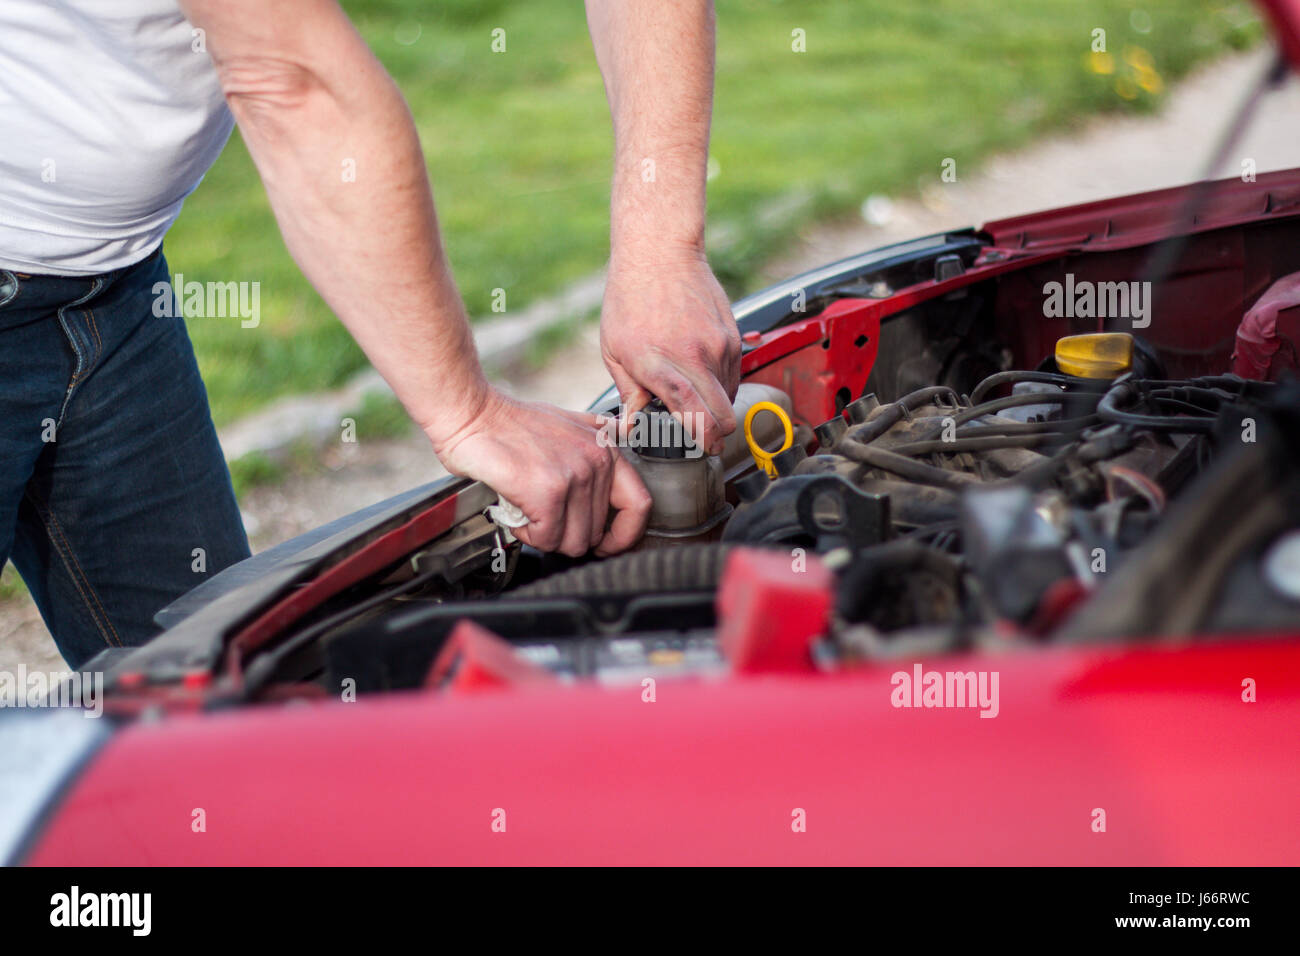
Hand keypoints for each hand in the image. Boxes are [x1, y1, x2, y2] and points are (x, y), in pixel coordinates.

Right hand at [428, 388, 651, 556]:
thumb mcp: (570, 423)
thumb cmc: (510, 423)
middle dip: (565, 533)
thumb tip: (621, 452)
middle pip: (595, 532)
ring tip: (527, 511)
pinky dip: (527, 533)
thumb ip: (598, 442)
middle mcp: (597, 461)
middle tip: (541, 515)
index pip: (639, 505)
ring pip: (571, 541)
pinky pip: (546, 538)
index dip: (624, 535)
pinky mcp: (548, 492)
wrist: (472, 414)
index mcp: (606, 448)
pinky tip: (516, 512)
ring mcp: (574, 476)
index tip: (606, 544)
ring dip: (544, 535)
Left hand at [600, 251, 741, 455]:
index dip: (704, 440)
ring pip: (731, 396)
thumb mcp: (614, 350)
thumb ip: (629, 392)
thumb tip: (633, 426)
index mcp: (661, 365)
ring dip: (716, 403)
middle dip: (717, 433)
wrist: (659, 252)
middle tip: (702, 434)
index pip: (696, 417)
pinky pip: (734, 373)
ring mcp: (718, 346)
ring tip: (691, 390)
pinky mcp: (732, 335)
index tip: (704, 448)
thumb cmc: (630, 298)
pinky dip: (721, 381)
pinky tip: (699, 370)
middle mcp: (695, 358)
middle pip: (724, 416)